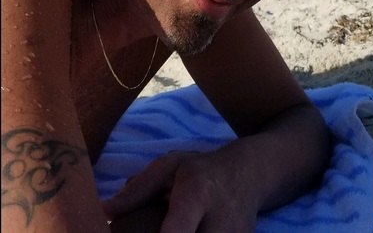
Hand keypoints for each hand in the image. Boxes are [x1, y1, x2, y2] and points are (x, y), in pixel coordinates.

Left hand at [102, 148, 258, 232]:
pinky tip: (191, 231)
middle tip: (153, 230)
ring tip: (167, 228)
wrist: (249, 174)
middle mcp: (221, 220)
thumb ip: (139, 188)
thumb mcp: (171, 165)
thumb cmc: (202, 170)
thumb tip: (104, 212)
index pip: (178, 230)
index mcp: (198, 193)